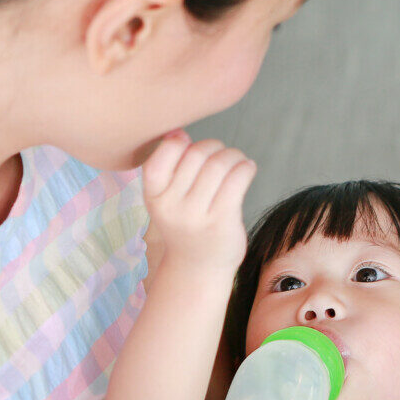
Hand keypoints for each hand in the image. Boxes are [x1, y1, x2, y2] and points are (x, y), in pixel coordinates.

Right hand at [142, 131, 255, 272]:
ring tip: (237, 162)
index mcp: (153, 195)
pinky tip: (246, 170)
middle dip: (213, 147)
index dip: (180, 141)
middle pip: (197, 153)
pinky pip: (238, 178)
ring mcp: (196, 215)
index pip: (164, 152)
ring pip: (219, 164)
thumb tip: (178, 132)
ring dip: (233, 156)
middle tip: (221, 155)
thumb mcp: (165, 198)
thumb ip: (169, 168)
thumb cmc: (185, 222)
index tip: (189, 145)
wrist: (198, 267)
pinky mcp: (222, 221)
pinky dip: (246, 167)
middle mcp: (171, 206)